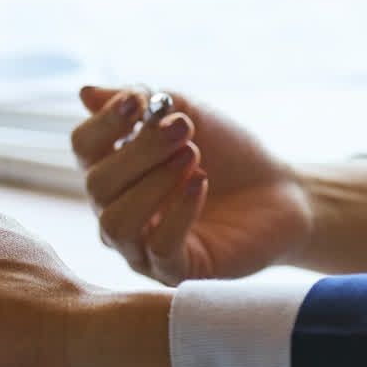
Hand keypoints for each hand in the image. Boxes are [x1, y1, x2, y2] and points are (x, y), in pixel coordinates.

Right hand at [72, 85, 313, 284]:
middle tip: (182, 130)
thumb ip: (143, 101)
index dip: (105, 123)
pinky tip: (200, 183)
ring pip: (117, 224)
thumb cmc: (230, 154)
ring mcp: (142, 249)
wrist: (282, 191)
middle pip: (97, 185)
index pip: (84, 148)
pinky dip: (178, 211)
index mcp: (114, 171)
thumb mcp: (189, 115)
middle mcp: (117, 212)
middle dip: (139, 152)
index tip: (138, 102)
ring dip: (154, 184)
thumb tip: (85, 93)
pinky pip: (160, 248)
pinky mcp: (176, 273)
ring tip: (192, 156)